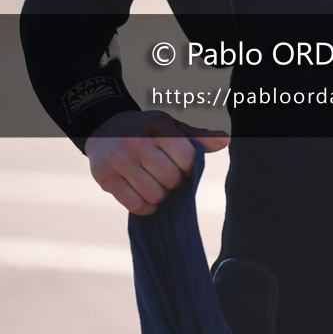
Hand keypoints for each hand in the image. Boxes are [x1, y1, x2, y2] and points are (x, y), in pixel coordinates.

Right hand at [84, 110, 228, 215]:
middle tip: (166, 174)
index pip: (187, 157)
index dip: (190, 166)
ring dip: (160, 195)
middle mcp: (136, 142)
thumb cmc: (145, 129)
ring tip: (155, 183)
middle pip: (171, 179)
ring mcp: (119, 161)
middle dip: (174, 181)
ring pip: (155, 195)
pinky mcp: (107, 180)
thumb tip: (226, 141)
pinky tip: (145, 195)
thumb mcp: (170, 126)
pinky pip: (136, 206)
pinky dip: (147, 207)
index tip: (183, 164)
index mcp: (157, 126)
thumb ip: (197, 137)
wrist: (104, 129)